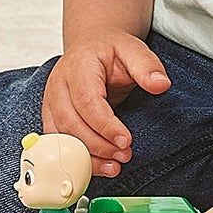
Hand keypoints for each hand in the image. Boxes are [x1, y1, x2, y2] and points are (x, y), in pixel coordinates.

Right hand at [41, 32, 169, 178]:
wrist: (91, 45)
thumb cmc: (110, 49)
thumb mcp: (133, 49)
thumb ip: (147, 66)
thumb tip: (161, 84)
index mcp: (78, 67)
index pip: (87, 102)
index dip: (105, 125)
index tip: (126, 141)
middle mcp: (58, 85)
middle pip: (71, 123)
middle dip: (98, 145)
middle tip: (124, 156)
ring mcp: (51, 102)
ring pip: (61, 137)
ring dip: (86, 157)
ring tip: (114, 167)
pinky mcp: (51, 116)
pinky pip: (59, 143)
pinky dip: (77, 158)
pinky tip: (98, 166)